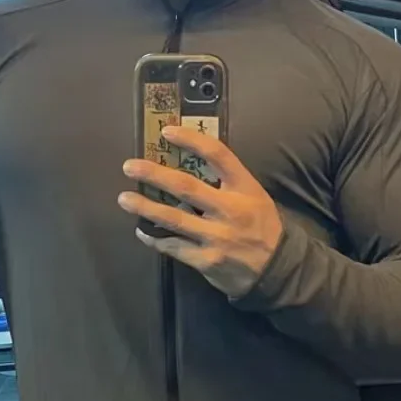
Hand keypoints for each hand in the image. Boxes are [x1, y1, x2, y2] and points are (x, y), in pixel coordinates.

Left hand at [118, 125, 283, 298]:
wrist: (277, 269)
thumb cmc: (260, 225)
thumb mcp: (253, 195)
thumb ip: (225, 181)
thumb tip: (185, 164)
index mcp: (243, 188)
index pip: (217, 155)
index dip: (191, 140)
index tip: (167, 132)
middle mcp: (230, 210)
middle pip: (186, 187)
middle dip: (154, 175)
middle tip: (129, 167)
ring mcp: (216, 237)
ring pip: (173, 219)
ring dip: (145, 207)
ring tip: (124, 198)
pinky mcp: (206, 260)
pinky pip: (173, 247)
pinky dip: (154, 238)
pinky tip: (141, 230)